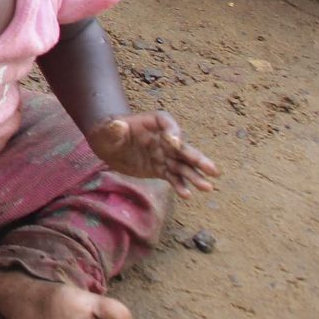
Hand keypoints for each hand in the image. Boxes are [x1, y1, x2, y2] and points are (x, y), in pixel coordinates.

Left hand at [87, 111, 220, 192]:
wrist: (106, 145)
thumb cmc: (106, 132)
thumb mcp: (105, 130)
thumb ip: (112, 129)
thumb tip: (119, 125)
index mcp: (151, 123)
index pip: (167, 123)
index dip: (173, 131)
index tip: (174, 143)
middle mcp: (162, 138)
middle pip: (182, 147)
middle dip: (196, 158)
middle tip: (213, 170)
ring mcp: (163, 155)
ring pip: (182, 165)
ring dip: (195, 176)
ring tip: (207, 187)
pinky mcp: (160, 169)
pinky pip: (172, 177)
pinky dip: (179, 185)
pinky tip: (187, 195)